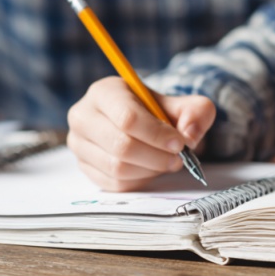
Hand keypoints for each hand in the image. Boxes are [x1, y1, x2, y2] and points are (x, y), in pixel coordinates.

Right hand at [67, 77, 215, 190]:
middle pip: (121, 145)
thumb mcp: (182, 104)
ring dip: (149, 170)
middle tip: (178, 158)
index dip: (157, 135)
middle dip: (156, 156)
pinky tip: (150, 169)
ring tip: (166, 162)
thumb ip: (195, 113)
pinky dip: (138, 180)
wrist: (139, 121)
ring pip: (116, 168)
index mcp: (104, 92)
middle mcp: (83, 116)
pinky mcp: (84, 166)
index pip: (127, 118)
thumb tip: (189, 136)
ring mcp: (79, 144)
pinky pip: (113, 183)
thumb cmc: (156, 111)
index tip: (179, 143)